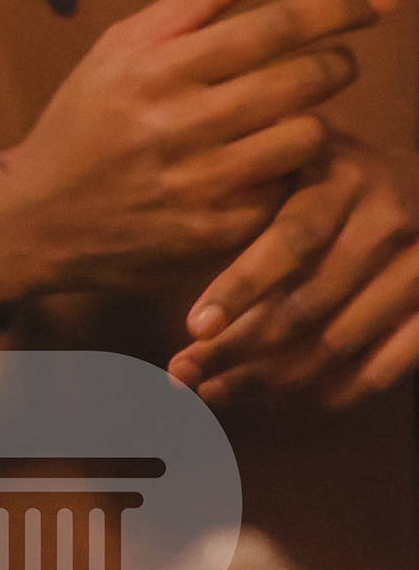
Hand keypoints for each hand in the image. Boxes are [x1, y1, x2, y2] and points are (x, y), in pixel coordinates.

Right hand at [0, 0, 384, 305]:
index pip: (270, 28)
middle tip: (334, 63)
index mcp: (153, 68)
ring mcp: (197, 182)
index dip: (335, 10)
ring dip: (314, 121)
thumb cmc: (84, 122)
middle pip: (300, 82)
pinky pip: (286, 192)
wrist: (37, 220)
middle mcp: (177, 123)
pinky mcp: (212, 231)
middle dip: (335, 65)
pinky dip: (289, 172)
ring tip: (295, 114)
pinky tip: (270, 163)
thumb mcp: (119, 49)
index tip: (380, 0)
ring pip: (304, 138)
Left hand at [173, 131, 418, 406]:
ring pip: (340, 341)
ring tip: (217, 391)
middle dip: (241, 348)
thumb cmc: (322, 176)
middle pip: (309, 303)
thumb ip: (247, 204)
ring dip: (275, 378)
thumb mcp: (287, 167)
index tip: (193, 329)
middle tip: (186, 375)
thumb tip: (180, 284)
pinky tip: (286, 402)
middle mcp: (386, 219)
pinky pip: (389, 367)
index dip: (241, 288)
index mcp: (339, 178)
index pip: (291, 242)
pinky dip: (336, 392)